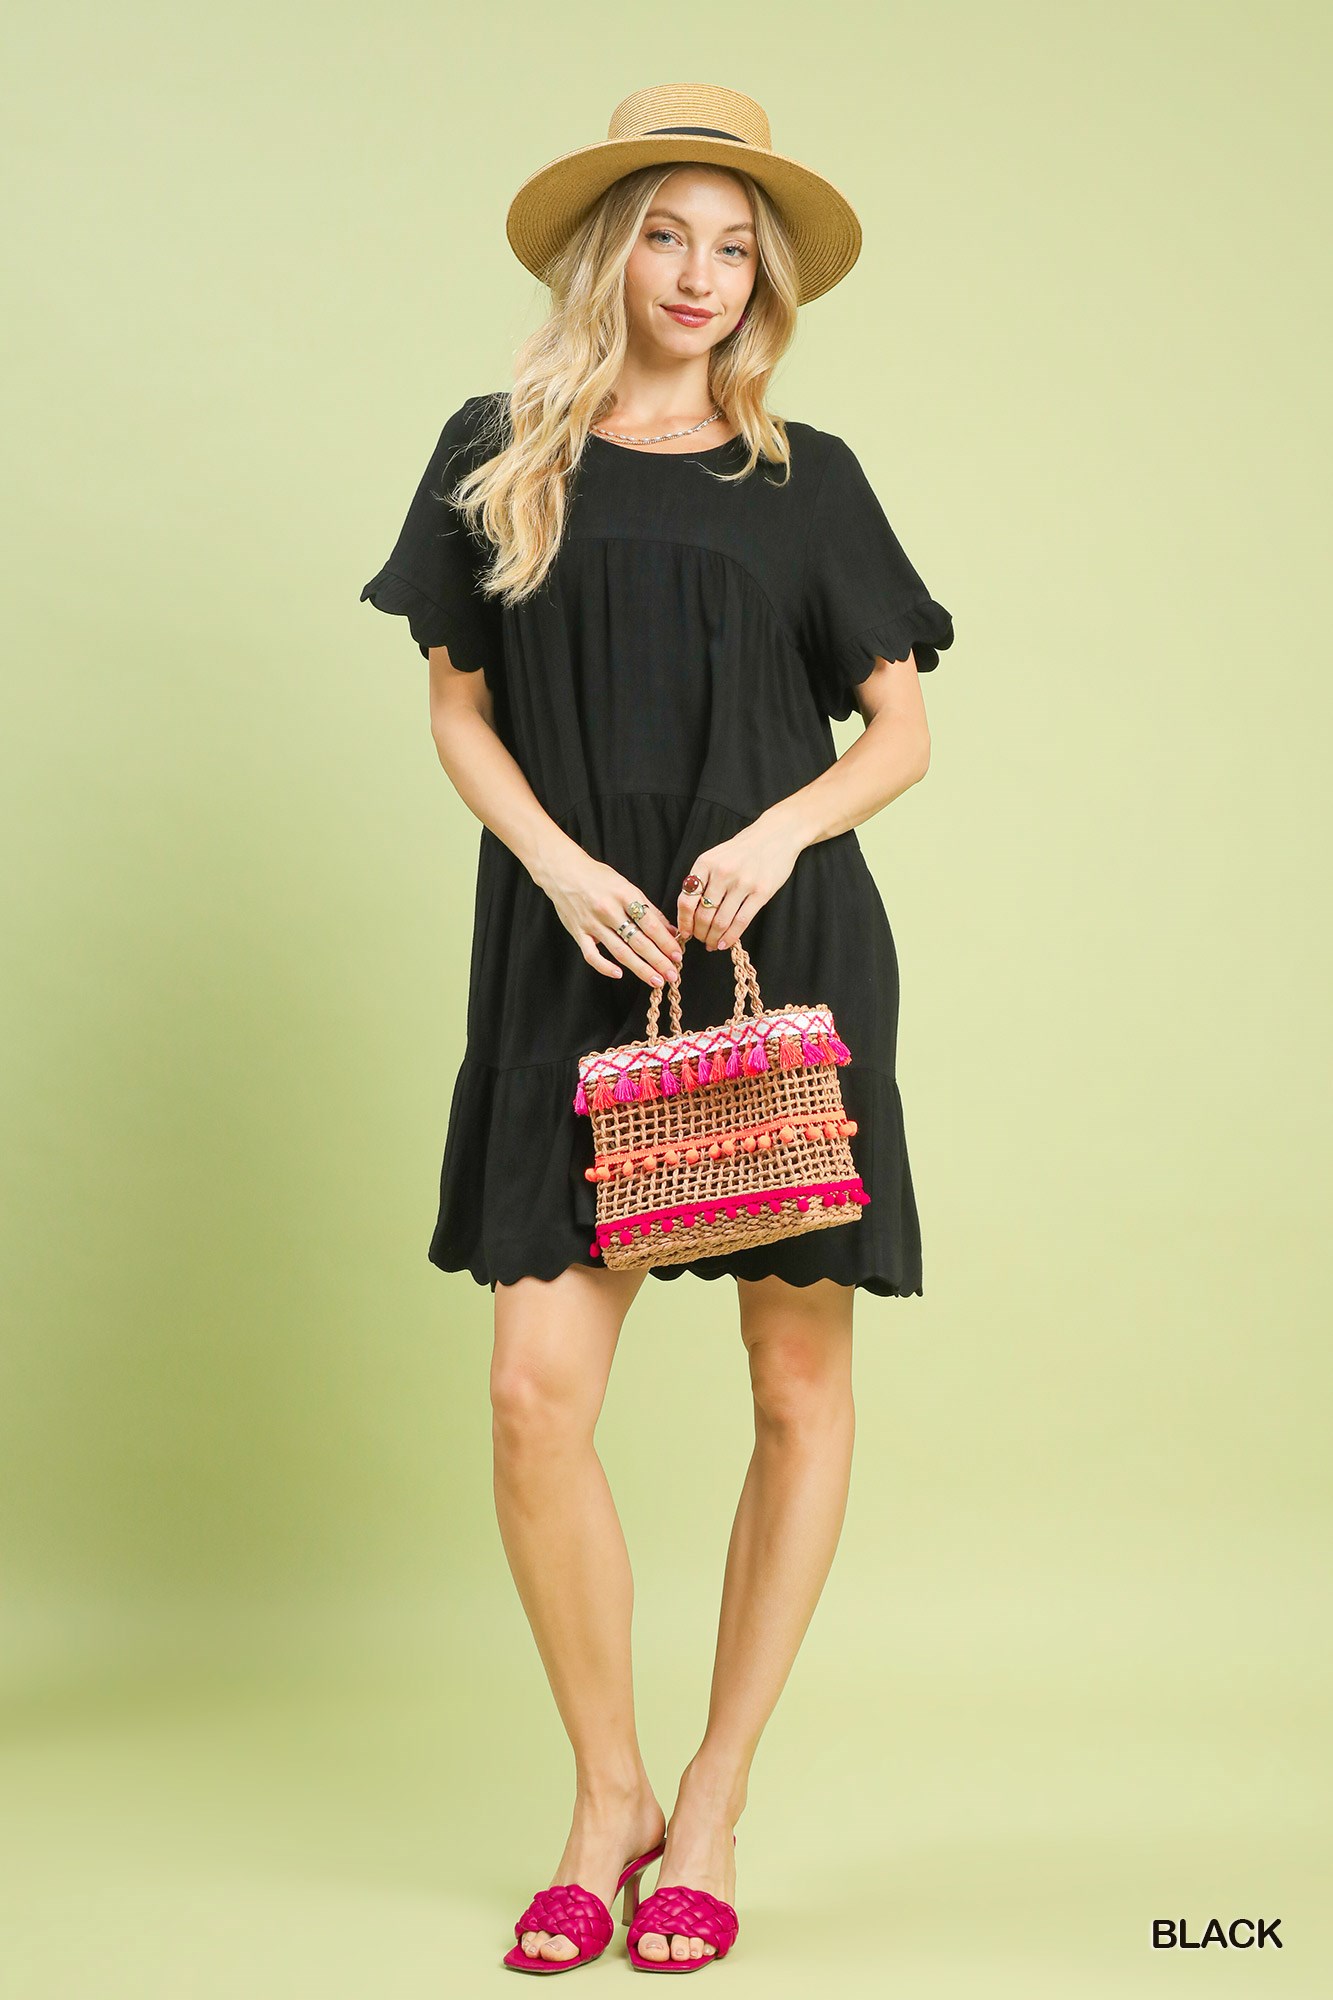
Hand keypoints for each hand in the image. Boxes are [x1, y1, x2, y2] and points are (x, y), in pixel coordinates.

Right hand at [543, 852, 683, 987]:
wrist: (562, 870)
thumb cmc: (597, 876)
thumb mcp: (626, 885)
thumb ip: (647, 908)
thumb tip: (670, 929)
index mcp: (624, 895)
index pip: (650, 923)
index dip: (666, 941)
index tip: (678, 955)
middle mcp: (609, 910)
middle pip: (638, 941)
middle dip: (659, 960)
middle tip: (673, 974)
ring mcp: (592, 923)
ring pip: (620, 951)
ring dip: (640, 968)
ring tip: (656, 980)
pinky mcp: (578, 932)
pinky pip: (591, 954)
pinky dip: (604, 966)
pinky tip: (619, 974)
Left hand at [678, 814, 804, 949]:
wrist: (776, 835)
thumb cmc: (743, 849)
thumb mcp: (716, 856)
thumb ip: (702, 879)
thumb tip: (689, 912)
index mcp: (705, 863)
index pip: (686, 900)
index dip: (683, 922)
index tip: (684, 932)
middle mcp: (722, 872)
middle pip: (702, 914)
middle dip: (699, 933)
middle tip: (700, 940)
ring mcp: (743, 883)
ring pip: (720, 921)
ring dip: (713, 938)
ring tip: (712, 944)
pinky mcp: (761, 892)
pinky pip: (741, 921)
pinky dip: (730, 937)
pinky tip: (725, 944)